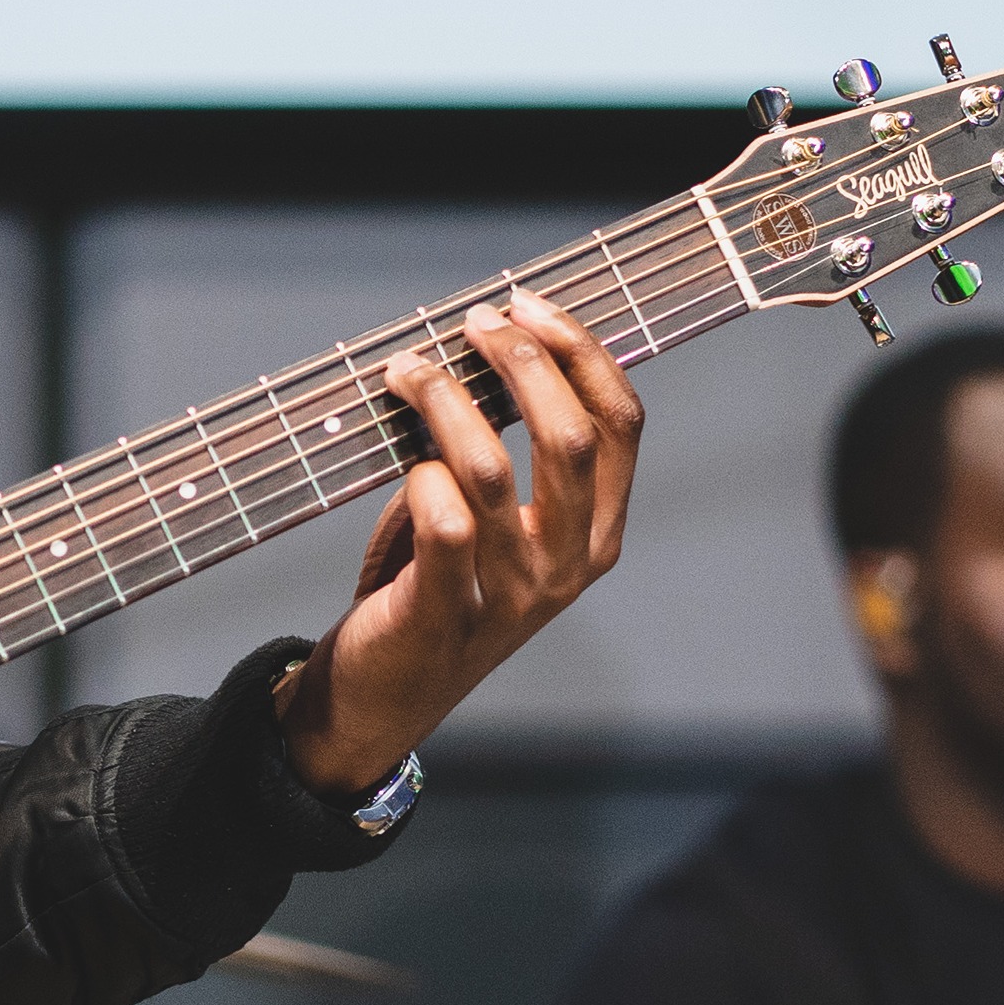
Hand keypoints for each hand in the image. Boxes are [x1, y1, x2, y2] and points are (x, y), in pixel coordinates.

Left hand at [279, 298, 642, 798]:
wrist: (382, 700)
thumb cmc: (437, 591)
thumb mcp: (497, 525)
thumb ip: (511, 456)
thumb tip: (490, 346)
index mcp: (597, 535)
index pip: (621, 423)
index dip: (581, 351)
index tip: (529, 304)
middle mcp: (568, 566)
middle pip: (571, 436)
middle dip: (522, 360)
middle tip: (474, 323)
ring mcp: (512, 596)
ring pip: (492, 469)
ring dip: (446, 401)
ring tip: (408, 371)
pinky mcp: (448, 615)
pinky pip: (444, 525)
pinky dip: (421, 477)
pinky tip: (405, 464)